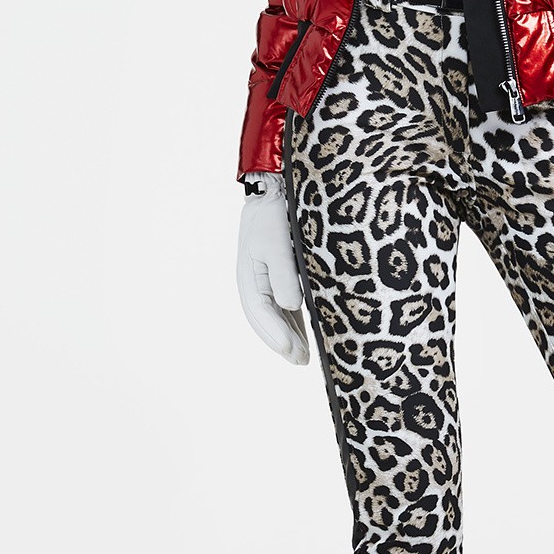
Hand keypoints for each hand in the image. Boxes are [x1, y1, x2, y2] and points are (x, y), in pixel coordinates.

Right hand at [236, 179, 309, 364]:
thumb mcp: (276, 243)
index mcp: (248, 278)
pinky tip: (305, 335)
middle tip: (302, 361)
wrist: (274, 191)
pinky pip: (283, 307)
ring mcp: (265, 281)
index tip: (293, 351)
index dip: (276, 335)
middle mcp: (255, 284)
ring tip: (304, 358)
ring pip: (276, 317)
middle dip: (283, 343)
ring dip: (289, 337)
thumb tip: (291, 306)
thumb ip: (283, 275)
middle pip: (267, 321)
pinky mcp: (278, 277)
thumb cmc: (274, 216)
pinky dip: (292, 323)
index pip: (261, 314)